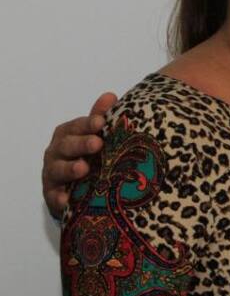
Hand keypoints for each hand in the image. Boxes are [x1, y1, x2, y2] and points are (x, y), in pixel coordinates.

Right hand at [42, 92, 115, 218]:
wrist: (72, 186)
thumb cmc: (85, 154)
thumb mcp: (93, 134)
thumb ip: (100, 116)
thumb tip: (111, 95)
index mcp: (68, 134)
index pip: (77, 126)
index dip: (89, 123)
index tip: (101, 121)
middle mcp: (56, 151)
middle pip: (67, 145)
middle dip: (81, 144)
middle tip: (97, 143)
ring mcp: (53, 173)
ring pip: (58, 170)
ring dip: (70, 169)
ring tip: (83, 168)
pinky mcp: (52, 195)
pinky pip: (54, 197)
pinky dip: (60, 198)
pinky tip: (67, 200)